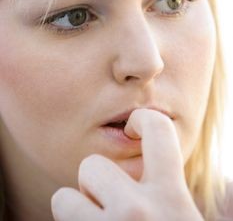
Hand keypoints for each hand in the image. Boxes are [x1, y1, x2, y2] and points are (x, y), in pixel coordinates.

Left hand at [51, 109, 203, 220]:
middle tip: (110, 203)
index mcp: (172, 199)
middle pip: (93, 165)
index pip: (157, 128)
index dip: (142, 120)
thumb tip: (192, 174)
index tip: (132, 125)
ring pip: (66, 197)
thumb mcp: (184, 219)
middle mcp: (139, 212)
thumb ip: (175, 193)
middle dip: (96, 181)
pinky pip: (61, 215)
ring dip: (78, 208)